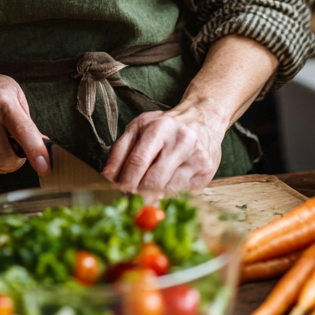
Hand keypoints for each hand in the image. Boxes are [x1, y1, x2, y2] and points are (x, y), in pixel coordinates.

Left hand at [101, 103, 223, 192]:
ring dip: (156, 195)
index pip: (138, 161)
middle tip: (133, 197)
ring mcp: (197, 156)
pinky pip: (185, 192)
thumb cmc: (165, 126)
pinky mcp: (207, 170)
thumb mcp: (139, 129)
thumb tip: (107, 176)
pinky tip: (169, 185)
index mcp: (159, 128)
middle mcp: (181, 140)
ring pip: (169, 190)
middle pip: (154, 179)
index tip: (119, 191)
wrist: (202, 117)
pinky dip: (172, 194)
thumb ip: (120, 151)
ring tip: (151, 190)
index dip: (126, 181)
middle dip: (139, 193)